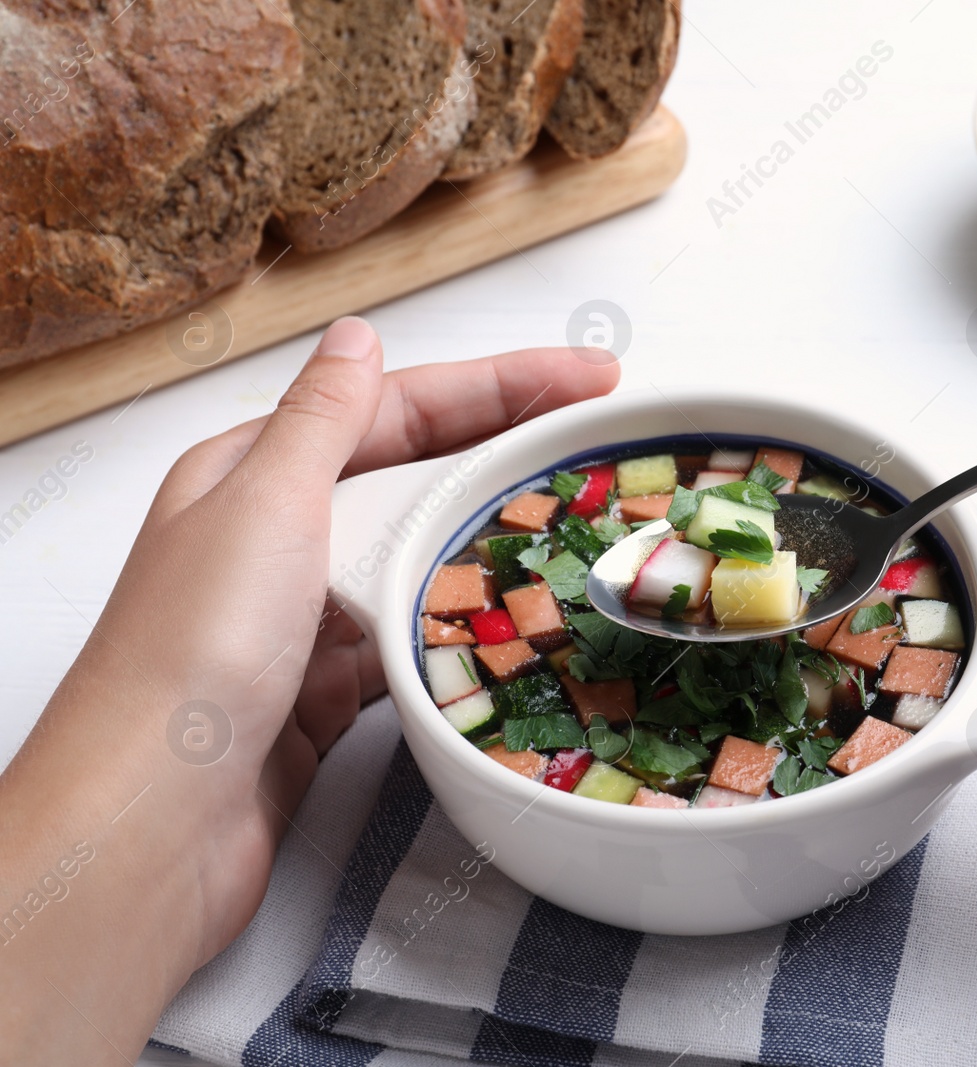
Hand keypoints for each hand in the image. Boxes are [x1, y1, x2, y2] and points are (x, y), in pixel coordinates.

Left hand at [0, 319, 617, 1063]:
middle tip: (600, 436)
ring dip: (492, 538)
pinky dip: (464, 626)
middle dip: (508, 450)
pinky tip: (517, 621)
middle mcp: (277, 537)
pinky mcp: (328, 691)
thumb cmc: (194, 651)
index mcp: (254, 472)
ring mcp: (305, 618)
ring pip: (420, 557)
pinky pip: (414, 640)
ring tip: (578, 523)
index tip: (588, 378)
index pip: (400, 406)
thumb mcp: (266, 502)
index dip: (501, 385)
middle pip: (416, 474)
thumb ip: (324, 418)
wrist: (155, 821)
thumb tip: (359, 335)